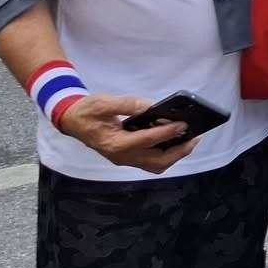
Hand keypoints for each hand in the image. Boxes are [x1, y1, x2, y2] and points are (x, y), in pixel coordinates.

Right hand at [57, 94, 196, 172]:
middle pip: (156, 160)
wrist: (72, 120)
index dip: (167, 132)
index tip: (184, 124)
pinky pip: (150, 162)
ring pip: (155, 165)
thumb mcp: (103, 103)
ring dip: (175, 155)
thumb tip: (149, 105)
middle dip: (178, 150)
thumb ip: (127, 104)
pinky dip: (166, 156)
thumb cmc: (87, 111)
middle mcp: (121, 156)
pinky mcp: (126, 157)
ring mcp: (124, 159)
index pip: (147, 140)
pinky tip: (175, 143)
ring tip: (190, 141)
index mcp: (115, 144)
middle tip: (195, 137)